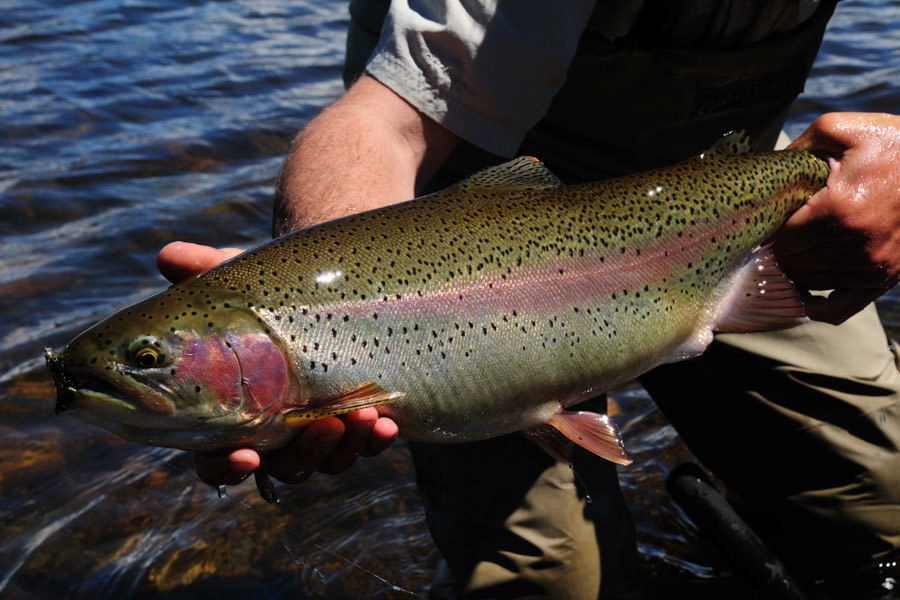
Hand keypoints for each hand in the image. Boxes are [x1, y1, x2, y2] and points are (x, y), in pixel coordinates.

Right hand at [157, 241, 399, 485]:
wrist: (321, 293)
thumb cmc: (265, 295)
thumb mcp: (240, 284)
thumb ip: (203, 273)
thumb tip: (170, 256)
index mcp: (229, 416)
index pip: (215, 461)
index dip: (226, 467)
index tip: (246, 454)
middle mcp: (273, 434)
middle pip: (284, 468)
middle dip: (306, 454)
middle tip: (324, 426)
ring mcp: (316, 433)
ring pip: (328, 462)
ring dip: (347, 447)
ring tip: (364, 415)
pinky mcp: (355, 424)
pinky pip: (365, 447)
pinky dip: (374, 441)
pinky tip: (387, 423)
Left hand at [775, 112, 899, 323]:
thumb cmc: (893, 144)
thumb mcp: (841, 130)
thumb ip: (797, 149)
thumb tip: (765, 172)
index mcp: (838, 209)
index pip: (781, 237)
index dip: (768, 226)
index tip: (768, 215)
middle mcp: (855, 245)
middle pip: (790, 262)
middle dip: (777, 247)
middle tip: (777, 231)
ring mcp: (872, 267)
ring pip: (807, 283)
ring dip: (793, 269)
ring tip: (791, 249)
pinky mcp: (885, 278)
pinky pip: (839, 309)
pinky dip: (817, 305)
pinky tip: (804, 292)